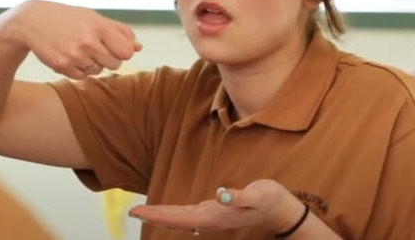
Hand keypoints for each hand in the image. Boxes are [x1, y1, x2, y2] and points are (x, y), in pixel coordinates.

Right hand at [5, 0, 141, 78]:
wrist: (32, 21)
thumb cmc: (67, 18)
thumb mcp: (94, 17)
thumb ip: (119, 31)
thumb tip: (138, 47)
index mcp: (100, 27)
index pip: (126, 52)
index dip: (123, 51)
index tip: (114, 46)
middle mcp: (88, 42)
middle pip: (115, 64)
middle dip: (108, 58)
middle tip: (94, 47)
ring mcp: (75, 55)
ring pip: (98, 71)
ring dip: (92, 64)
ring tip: (79, 49)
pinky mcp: (62, 66)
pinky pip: (82, 76)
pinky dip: (78, 69)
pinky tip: (69, 56)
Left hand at [127, 179, 304, 234]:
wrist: (281, 211)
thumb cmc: (270, 200)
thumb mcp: (259, 194)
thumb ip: (241, 197)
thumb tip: (221, 194)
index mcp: (216, 216)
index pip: (181, 217)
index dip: (159, 215)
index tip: (140, 211)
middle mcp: (211, 220)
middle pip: (177, 220)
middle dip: (155, 216)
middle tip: (133, 211)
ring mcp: (213, 218)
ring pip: (181, 219)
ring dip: (162, 215)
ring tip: (144, 212)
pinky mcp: (216, 213)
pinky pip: (189, 216)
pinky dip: (174, 214)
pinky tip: (168, 214)